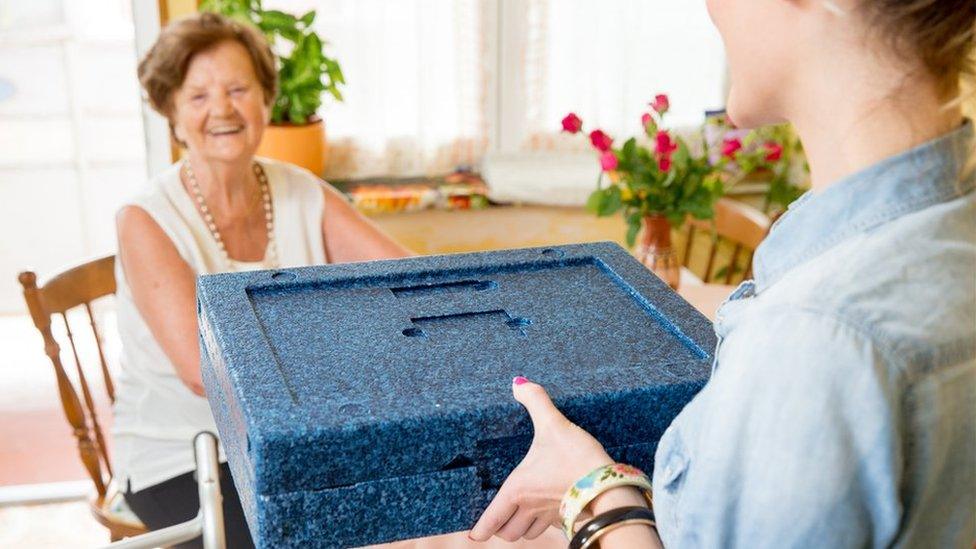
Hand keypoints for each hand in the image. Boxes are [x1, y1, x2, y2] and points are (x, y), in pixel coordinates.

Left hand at [468, 376, 613, 541]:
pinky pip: (550, 528)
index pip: (492, 520)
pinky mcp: (569, 517)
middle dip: (501, 528)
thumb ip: (536, 401)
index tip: (473, 534)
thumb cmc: (578, 458)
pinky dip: (543, 525)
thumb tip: (518, 382)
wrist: (612, 485)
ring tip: (520, 515)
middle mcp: (531, 507)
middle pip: (508, 533)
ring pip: (529, 534)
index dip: (480, 529)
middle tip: (499, 517)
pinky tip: (547, 509)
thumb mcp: (555, 424)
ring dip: (522, 528)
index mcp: (519, 489)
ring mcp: (551, 516)